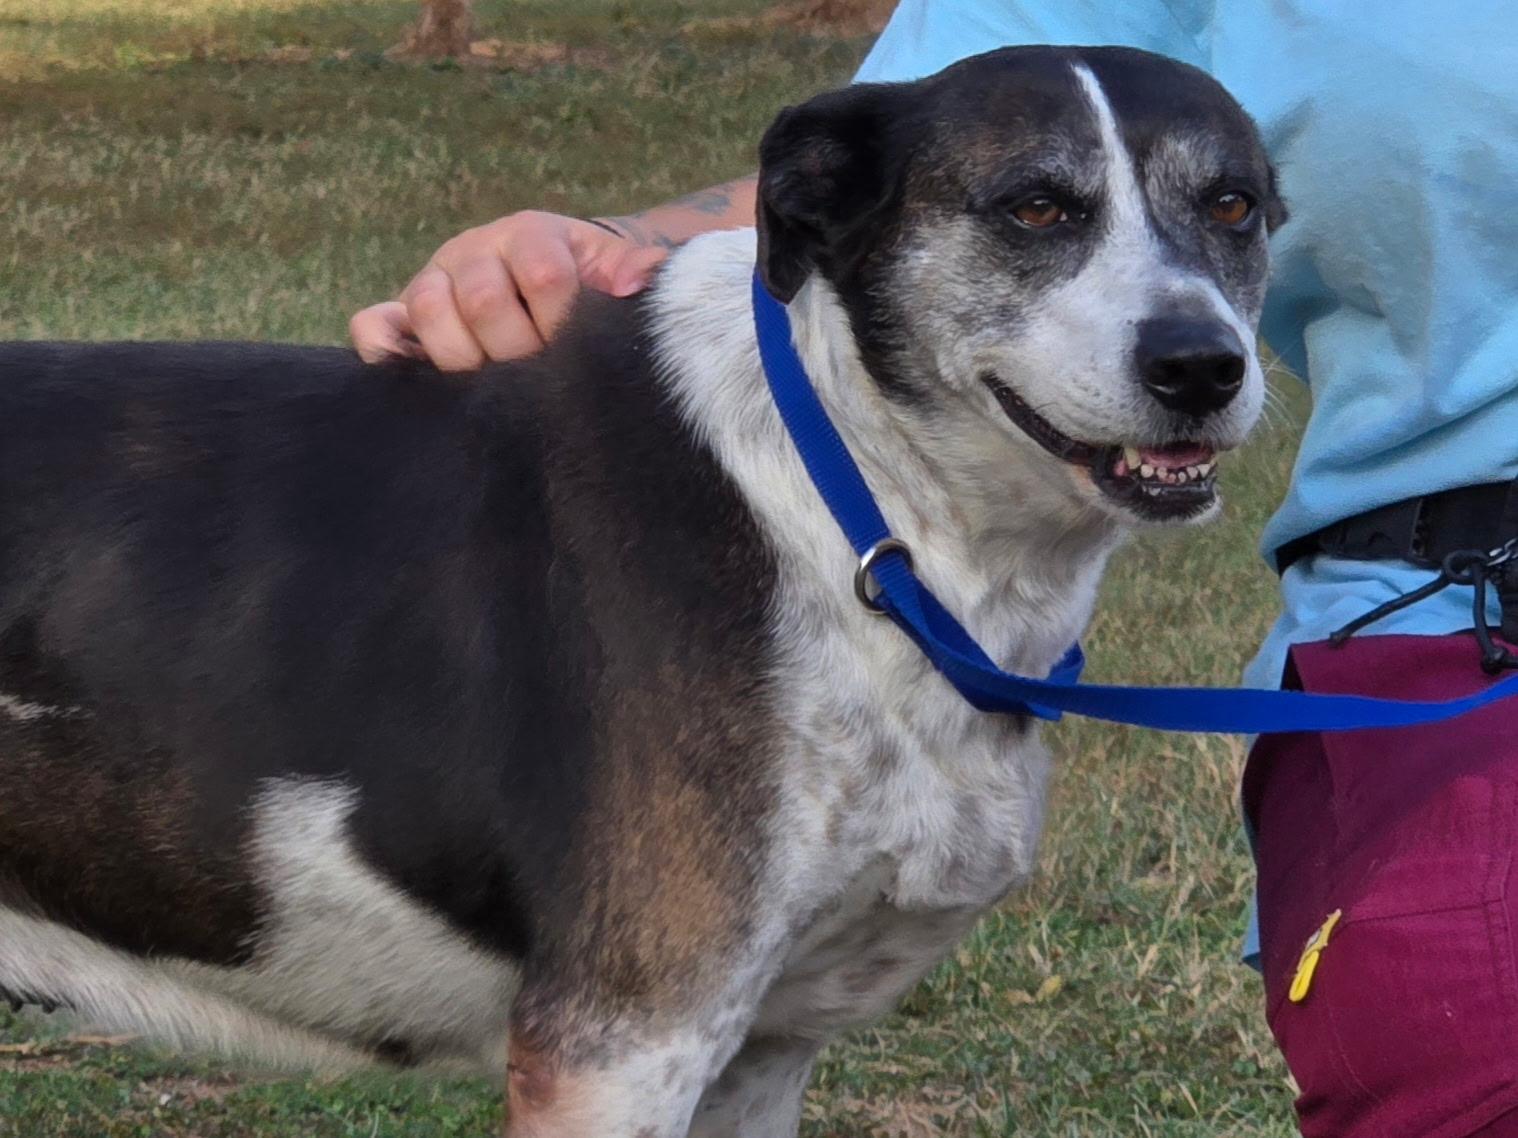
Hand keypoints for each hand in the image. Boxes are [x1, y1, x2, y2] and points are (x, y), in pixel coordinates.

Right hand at [350, 211, 668, 369]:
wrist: (545, 286)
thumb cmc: (582, 286)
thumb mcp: (610, 272)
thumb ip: (631, 274)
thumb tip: (639, 284)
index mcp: (530, 234)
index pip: (544, 276)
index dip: (562, 323)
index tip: (574, 350)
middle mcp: (474, 250)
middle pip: (483, 299)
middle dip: (516, 350)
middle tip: (536, 374)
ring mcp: (432, 280)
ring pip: (428, 308)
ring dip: (463, 356)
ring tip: (492, 380)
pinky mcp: (399, 314)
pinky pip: (372, 325)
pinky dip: (385, 349)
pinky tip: (416, 372)